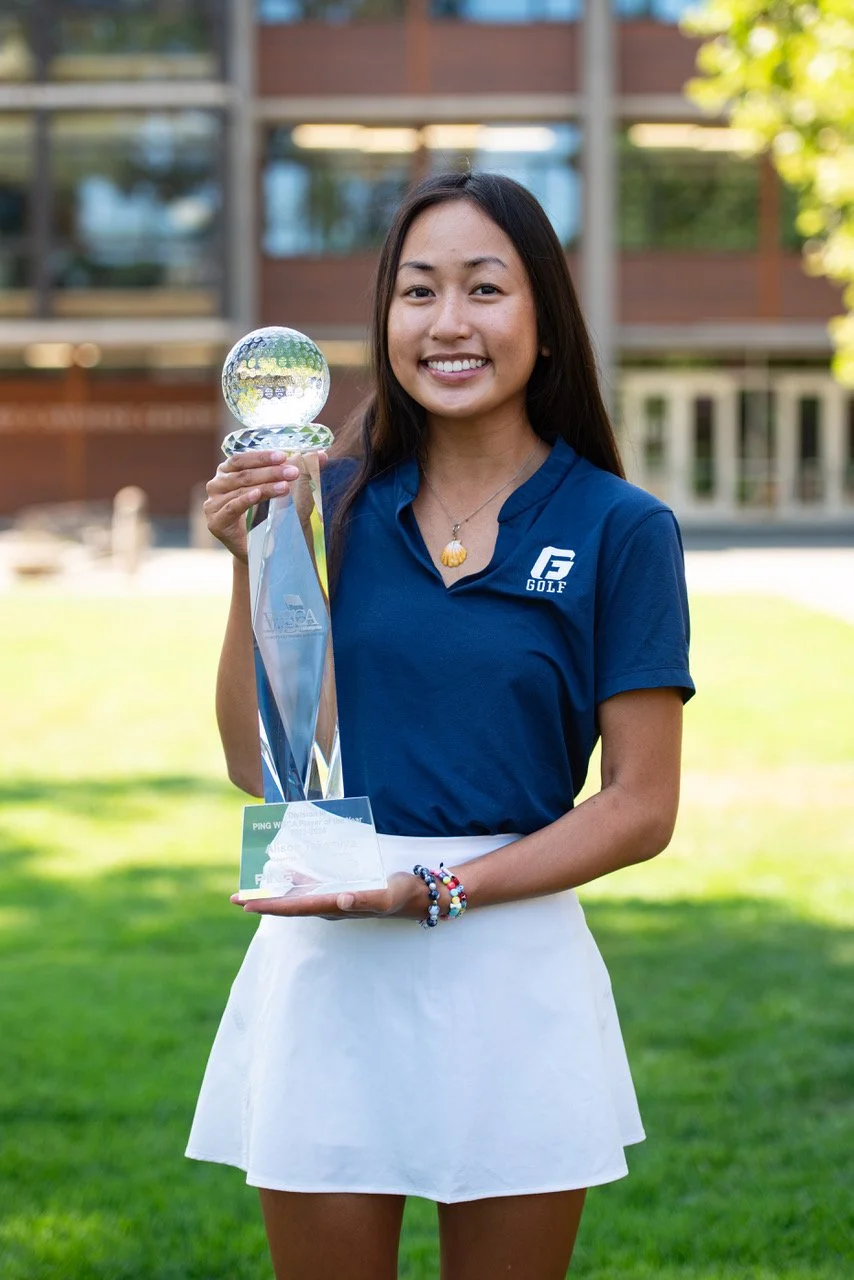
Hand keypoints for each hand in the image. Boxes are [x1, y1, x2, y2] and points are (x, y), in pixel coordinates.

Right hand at [203, 448, 327, 561]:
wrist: (258, 550)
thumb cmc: (268, 516)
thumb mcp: (283, 490)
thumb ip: (298, 471)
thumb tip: (323, 455)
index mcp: (228, 471)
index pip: (242, 458)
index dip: (262, 456)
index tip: (284, 456)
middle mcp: (217, 484)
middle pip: (243, 472)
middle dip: (270, 471)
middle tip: (293, 472)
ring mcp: (213, 503)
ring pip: (239, 488)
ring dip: (264, 485)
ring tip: (285, 486)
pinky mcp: (216, 521)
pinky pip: (232, 507)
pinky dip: (246, 500)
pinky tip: (258, 495)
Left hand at [231, 871, 428, 921]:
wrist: (416, 896)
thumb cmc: (400, 894)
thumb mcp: (385, 895)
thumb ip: (364, 898)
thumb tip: (340, 899)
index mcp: (335, 906)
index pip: (294, 908)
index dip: (269, 905)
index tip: (245, 903)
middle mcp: (329, 905)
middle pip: (289, 905)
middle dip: (262, 901)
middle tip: (235, 896)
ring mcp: (333, 899)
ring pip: (296, 897)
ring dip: (275, 892)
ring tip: (252, 885)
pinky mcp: (340, 890)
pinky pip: (310, 887)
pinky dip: (294, 880)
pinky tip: (285, 871)